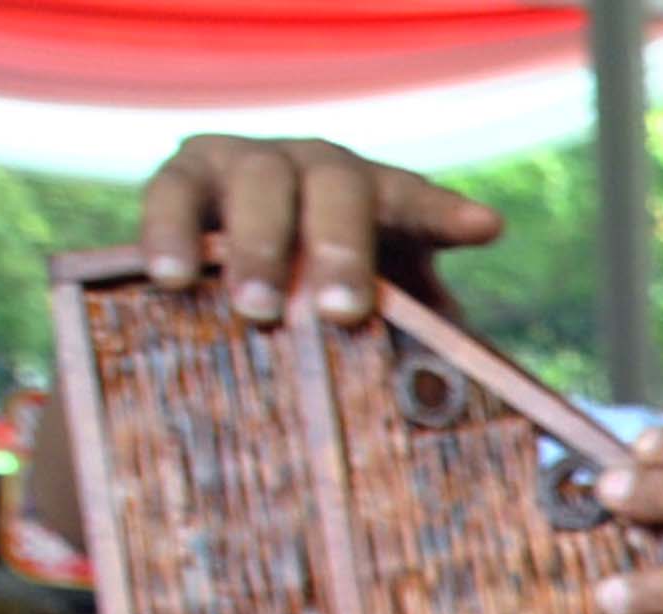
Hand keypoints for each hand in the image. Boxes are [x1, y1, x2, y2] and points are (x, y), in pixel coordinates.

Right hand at [137, 136, 500, 328]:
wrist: (234, 307)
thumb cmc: (333, 325)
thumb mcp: (390, 330)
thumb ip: (433, 344)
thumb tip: (493, 401)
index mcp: (382, 201)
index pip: (420, 201)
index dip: (445, 214)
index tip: (483, 229)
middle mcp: (319, 169)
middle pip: (337, 186)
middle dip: (341, 247)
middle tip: (340, 311)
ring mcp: (248, 164)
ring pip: (256, 185)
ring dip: (258, 245)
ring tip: (254, 308)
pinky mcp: (182, 178)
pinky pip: (171, 195)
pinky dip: (169, 233)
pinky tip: (171, 278)